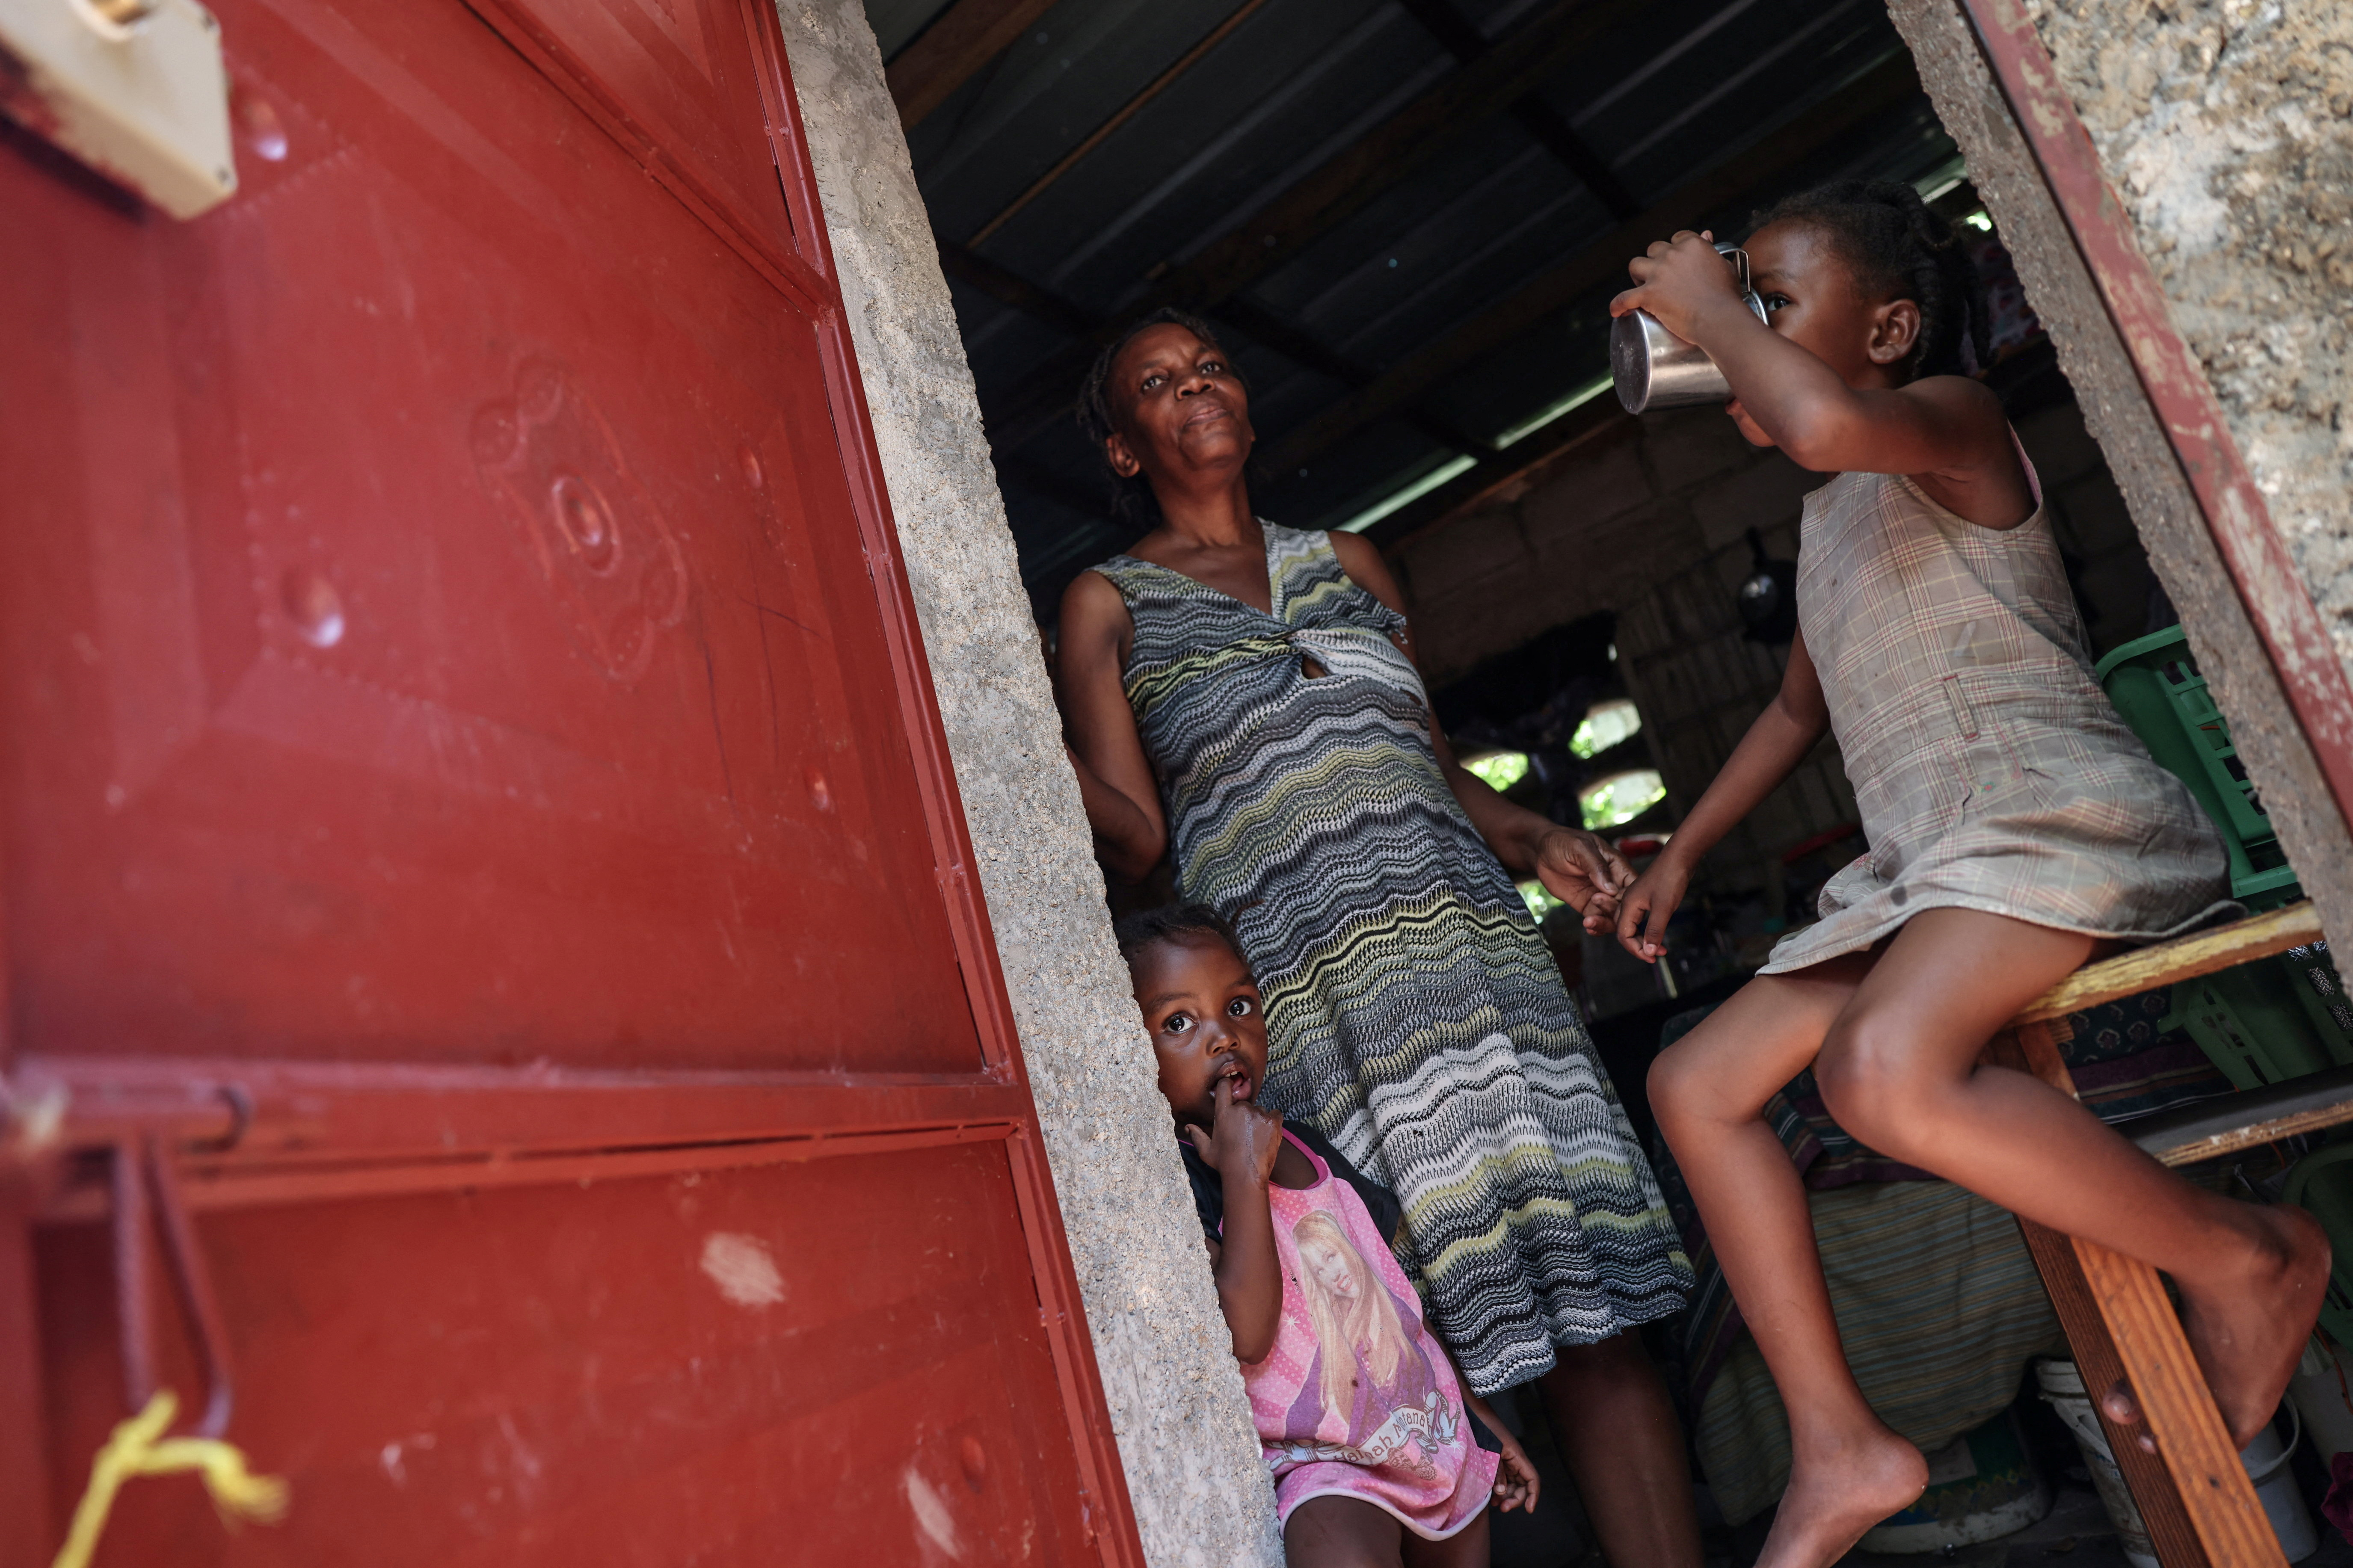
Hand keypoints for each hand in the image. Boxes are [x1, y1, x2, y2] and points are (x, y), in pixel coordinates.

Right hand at [1184, 1078, 1284, 1187]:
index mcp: (1223, 1113)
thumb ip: (1197, 1135)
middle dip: (1244, 1114)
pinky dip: (1272, 1122)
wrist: (1246, 1175)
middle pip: (1244, 1103)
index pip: (1224, 1086)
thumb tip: (1187, 1127)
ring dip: (1258, 1119)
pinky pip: (1275, 1114)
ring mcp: (1259, 1114)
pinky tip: (1267, 1135)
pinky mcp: (1273, 1121)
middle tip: (1243, 1132)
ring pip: (1259, 1110)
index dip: (1227, 1085)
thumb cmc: (1224, 1163)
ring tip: (1255, 1138)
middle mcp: (1241, 1109)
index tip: (1230, 1089)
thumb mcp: (1206, 1150)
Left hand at [1489, 1427, 1540, 1513]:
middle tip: (1503, 1508)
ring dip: (1507, 1496)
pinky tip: (1491, 1496)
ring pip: (1512, 1484)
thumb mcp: (1490, 1451)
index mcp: (1517, 1456)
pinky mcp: (1496, 1460)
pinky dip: (1499, 1489)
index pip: (1533, 1480)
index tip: (1528, 1510)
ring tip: (1495, 1505)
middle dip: (1516, 1499)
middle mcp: (1514, 1460)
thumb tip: (1502, 1492)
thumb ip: (1497, 1473)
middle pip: (1523, 1485)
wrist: (1473, 1411)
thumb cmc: (1483, 1427)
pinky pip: (1503, 1478)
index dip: (1533, 1495)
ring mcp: (1506, 1460)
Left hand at [1533, 828, 1635, 934]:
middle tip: (1595, 902)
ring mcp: (1600, 896)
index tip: (1614, 899)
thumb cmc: (1563, 842)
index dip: (1629, 897)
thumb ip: (1596, 866)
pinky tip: (1588, 927)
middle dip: (1614, 910)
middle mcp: (1612, 883)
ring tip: (1589, 922)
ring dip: (1604, 922)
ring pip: (1612, 916)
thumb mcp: (1580, 848)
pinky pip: (1596, 919)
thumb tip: (1611, 889)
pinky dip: (1595, 927)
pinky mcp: (1587, 905)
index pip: (1633, 886)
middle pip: (1624, 905)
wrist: (1541, 851)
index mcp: (1618, 866)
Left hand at [1609, 229, 1744, 346]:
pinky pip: (1624, 298)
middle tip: (1660, 277)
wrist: (1719, 318)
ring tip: (1641, 287)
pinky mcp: (1648, 294)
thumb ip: (1710, 250)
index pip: (1675, 238)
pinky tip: (1617, 311)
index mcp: (1691, 245)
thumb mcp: (1724, 266)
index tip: (1675, 263)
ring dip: (1637, 275)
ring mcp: (1658, 274)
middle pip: (1653, 249)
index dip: (1673, 251)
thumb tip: (1706, 234)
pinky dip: (1618, 305)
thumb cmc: (1726, 296)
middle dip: (1654, 261)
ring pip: (1635, 265)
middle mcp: (1672, 255)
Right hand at [1615, 852, 1690, 961]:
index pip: (1623, 935)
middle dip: (1639, 947)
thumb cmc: (1670, 878)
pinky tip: (1658, 933)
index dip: (1636, 950)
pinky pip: (1641, 919)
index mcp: (1628, 905)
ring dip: (1644, 939)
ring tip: (1659, 949)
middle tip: (1657, 956)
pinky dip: (1649, 930)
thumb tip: (1649, 953)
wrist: (1680, 857)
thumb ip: (1654, 931)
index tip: (1653, 959)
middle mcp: (1628, 902)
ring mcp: (1637, 899)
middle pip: (1626, 932)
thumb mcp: (1664, 908)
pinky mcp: (1646, 898)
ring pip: (1633, 925)